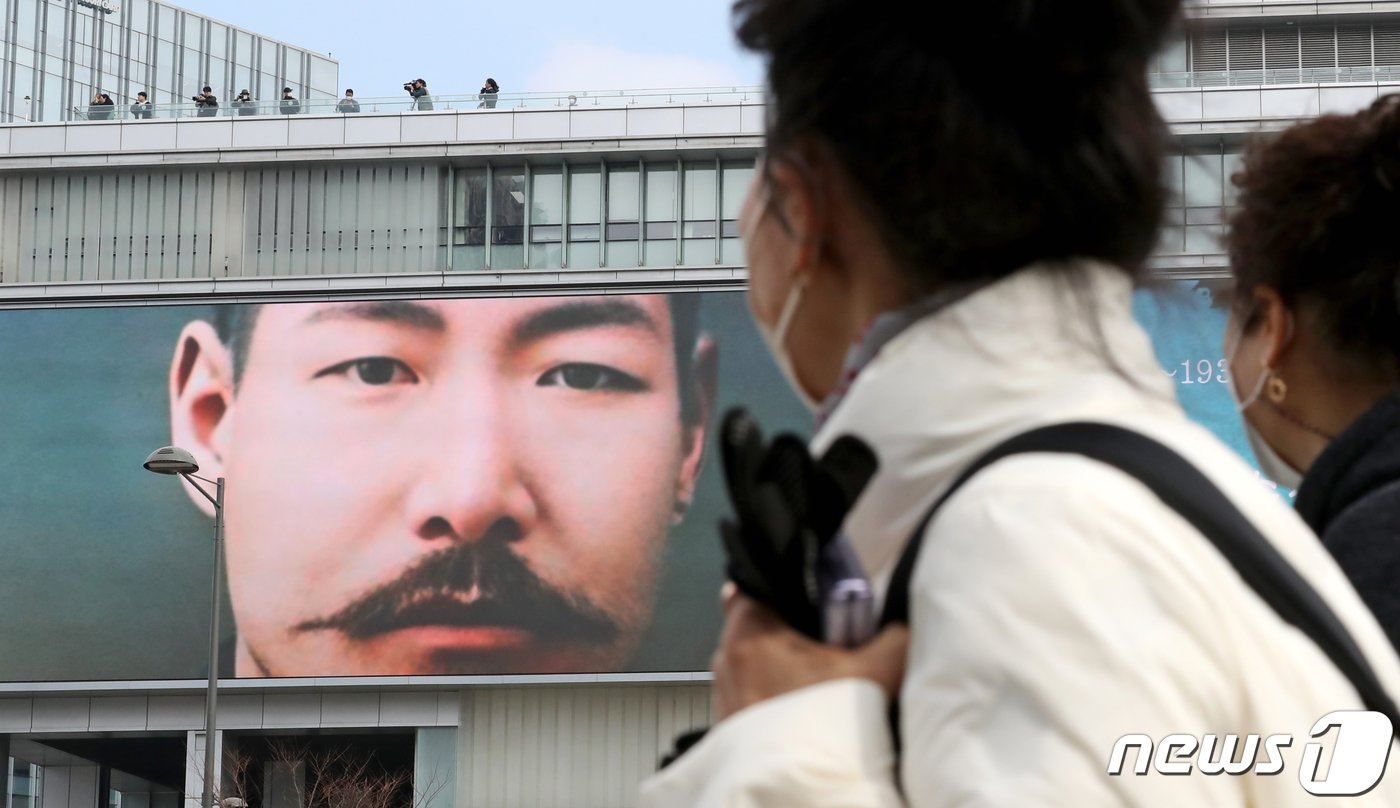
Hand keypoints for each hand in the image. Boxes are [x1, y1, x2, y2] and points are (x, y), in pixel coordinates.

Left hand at [711, 585, 908, 721]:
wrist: (792, 793)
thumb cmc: (816, 729)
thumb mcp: (872, 675)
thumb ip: (893, 639)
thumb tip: (905, 625)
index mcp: (749, 630)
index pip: (754, 582)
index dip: (785, 583)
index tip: (813, 594)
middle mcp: (726, 657)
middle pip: (758, 621)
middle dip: (792, 627)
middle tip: (829, 639)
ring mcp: (724, 692)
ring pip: (755, 660)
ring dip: (784, 665)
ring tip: (822, 680)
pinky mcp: (729, 723)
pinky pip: (753, 693)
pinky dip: (776, 696)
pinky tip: (808, 710)